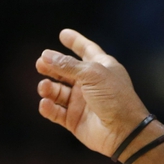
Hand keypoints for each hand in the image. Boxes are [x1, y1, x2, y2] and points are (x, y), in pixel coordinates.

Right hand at [35, 29, 149, 156]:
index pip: (88, 51)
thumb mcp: (92, 75)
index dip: (76, 42)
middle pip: (66, 71)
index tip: (63, 33)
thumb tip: (45, 55)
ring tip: (45, 86)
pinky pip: (55, 111)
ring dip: (49, 88)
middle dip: (53, 66)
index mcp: (102, 68)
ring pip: (58, 91)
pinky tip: (46, 103)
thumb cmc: (114, 97)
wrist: (123, 130)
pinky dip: (48, 107)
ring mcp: (82, 102)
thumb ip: (67, 65)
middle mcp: (91, 83)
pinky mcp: (74, 119)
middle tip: (40, 63)